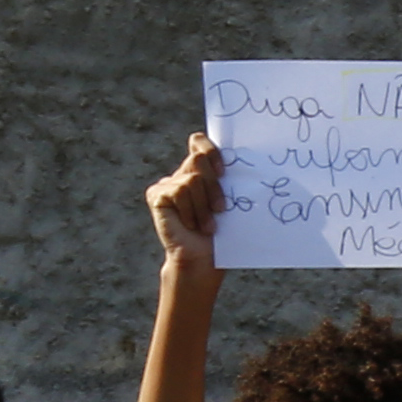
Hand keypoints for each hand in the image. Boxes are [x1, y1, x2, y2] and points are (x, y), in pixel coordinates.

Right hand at [146, 132, 224, 266]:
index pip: (199, 142)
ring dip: (204, 205)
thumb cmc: (222, 233)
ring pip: (192, 178)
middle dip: (214, 187)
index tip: (224, 171)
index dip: (211, 150)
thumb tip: (245, 160)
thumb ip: (227, 179)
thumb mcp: (230, 201)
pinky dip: (191, 211)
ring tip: (206, 225)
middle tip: (220, 209)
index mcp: (201, 173)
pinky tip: (191, 225)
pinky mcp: (156, 194)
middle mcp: (182, 174)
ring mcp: (167, 184)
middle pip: (199, 159)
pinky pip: (179, 191)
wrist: (205, 259)